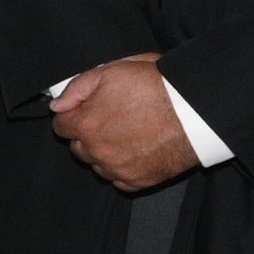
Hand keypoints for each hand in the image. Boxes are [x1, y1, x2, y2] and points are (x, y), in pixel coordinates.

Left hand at [50, 54, 196, 190]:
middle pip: (78, 147)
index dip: (73, 114)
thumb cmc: (157, 87)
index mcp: (86, 125)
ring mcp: (118, 170)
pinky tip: (137, 149)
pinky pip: (119, 179)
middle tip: (111, 118)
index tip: (88, 109)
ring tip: (128, 133)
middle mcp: (98, 152)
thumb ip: (77, 88)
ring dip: (105, 152)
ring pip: (98, 165)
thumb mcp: (112, 71)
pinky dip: (123, 167)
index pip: (61, 126)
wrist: (196, 110)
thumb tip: (58, 106)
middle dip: (88, 134)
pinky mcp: (138, 181)